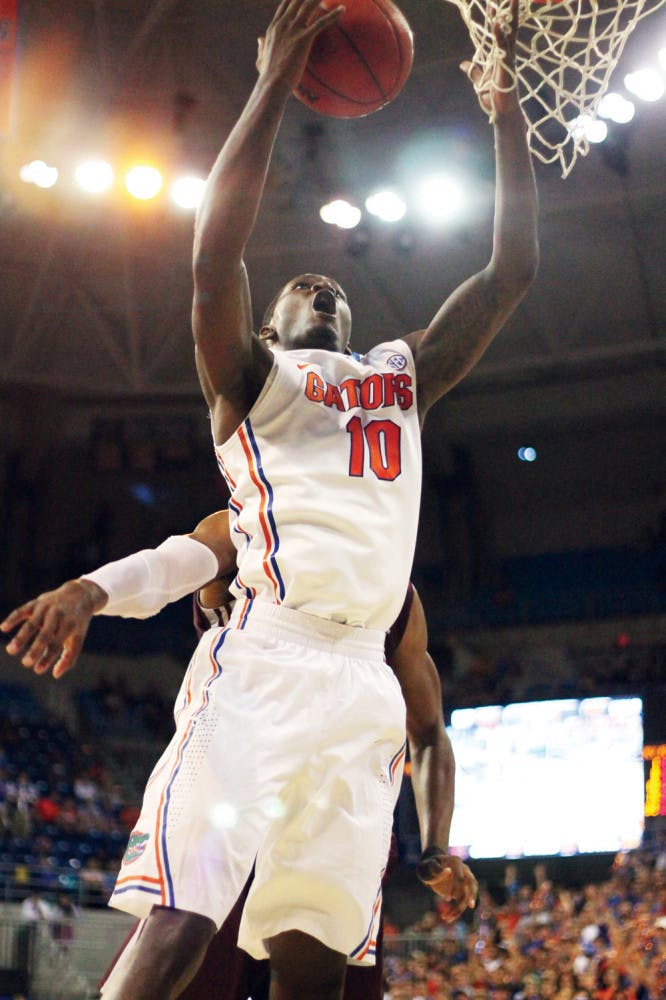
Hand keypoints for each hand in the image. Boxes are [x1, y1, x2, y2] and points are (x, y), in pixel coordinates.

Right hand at [1, 579, 106, 678]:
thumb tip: (55, 675)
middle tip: (25, 663)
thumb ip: (69, 658)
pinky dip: (13, 618)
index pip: (57, 644)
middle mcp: (58, 616)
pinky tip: (3, 628)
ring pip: (31, 623)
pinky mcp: (36, 602)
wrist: (79, 594)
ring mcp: (46, 608)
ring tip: (10, 651)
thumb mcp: (78, 638)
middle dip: (35, 649)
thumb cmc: (76, 622)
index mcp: (69, 626)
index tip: (37, 670)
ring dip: (20, 637)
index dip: (47, 658)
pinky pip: (22, 610)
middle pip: (45, 635)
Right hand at [256, 0, 344, 91]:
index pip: (285, 7)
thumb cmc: (268, 77)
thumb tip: (260, 39)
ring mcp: (293, 29)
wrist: (273, 83)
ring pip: (308, 5)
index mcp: (274, 28)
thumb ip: (262, 47)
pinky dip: (333, 15)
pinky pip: (321, 23)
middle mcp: (283, 25)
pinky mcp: (303, 38)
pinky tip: (343, 9)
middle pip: (297, 1)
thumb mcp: (261, 59)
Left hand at [417, 848, 477, 920]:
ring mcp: (466, 880)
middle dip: (466, 899)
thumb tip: (448, 872)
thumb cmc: (428, 865)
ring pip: (469, 895)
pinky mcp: (464, 890)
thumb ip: (435, 868)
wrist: (432, 867)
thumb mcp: (428, 865)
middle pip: (471, 885)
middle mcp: (464, 870)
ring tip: (448, 918)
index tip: (446, 899)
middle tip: (458, 910)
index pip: (460, 877)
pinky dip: (458, 911)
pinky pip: (465, 901)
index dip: (456, 888)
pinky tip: (449, 918)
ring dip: (460, 908)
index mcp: (456, 862)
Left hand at [461, 0, 520, 117]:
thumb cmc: (494, 98)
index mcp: (500, 56)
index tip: (490, 2)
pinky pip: (503, 48)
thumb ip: (474, 71)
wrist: (501, 114)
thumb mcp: (480, 81)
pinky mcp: (506, 66)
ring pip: (509, 32)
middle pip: (508, 26)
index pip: (499, 31)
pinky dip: (500, 35)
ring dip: (509, 16)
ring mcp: (508, 59)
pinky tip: (496, 24)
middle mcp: (507, 54)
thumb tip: (463, 64)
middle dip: (508, 10)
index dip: (494, 17)